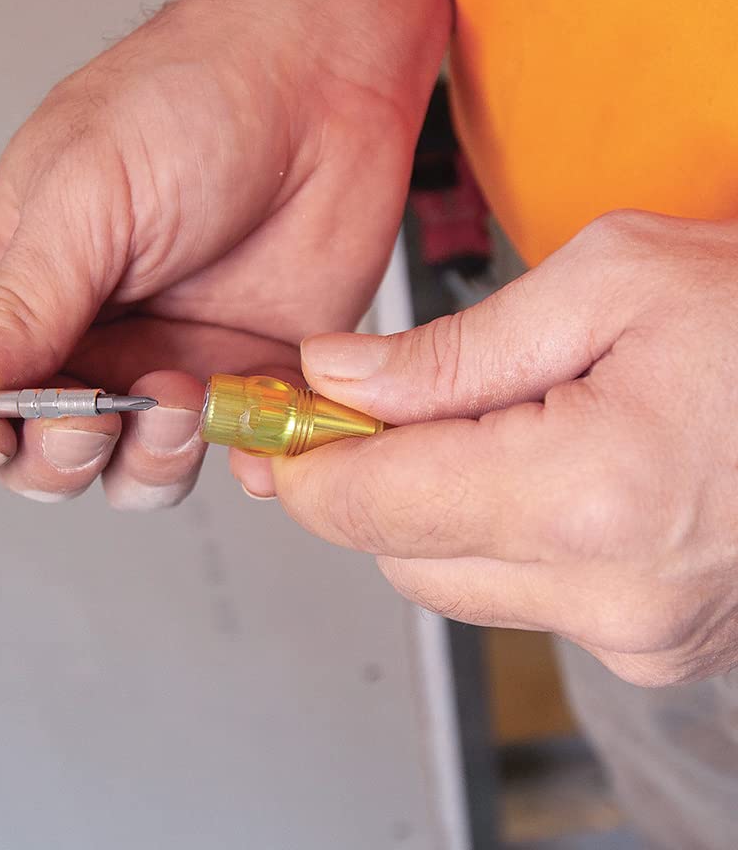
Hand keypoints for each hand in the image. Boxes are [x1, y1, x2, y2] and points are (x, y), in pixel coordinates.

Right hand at [0, 0, 441, 506]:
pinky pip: (224, 456)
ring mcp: (164, 362)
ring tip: (180, 394)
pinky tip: (238, 424)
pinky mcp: (242, 376)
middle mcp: (85, 337)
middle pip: (35, 454)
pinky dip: (231, 464)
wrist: (321, 83)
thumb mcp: (83, 196)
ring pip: (128, 472)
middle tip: (90, 411)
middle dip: (55, 455)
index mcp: (17, 286)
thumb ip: (15, 303)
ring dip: (145, 460)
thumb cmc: (191, 102)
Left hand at [273, 211, 737, 685]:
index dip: (302, 464)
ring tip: (449, 423)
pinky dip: (486, 533)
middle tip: (347, 406)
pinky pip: (519, 591)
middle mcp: (612, 595)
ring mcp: (640, 635)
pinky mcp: (656, 641)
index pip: (373, 505)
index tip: (266, 426)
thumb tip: (337, 375)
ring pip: (451, 579)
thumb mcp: (608, 280)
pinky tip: (513, 464)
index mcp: (589, 496)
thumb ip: (452, 350)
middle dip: (355, 483)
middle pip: (398, 554)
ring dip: (421, 508)